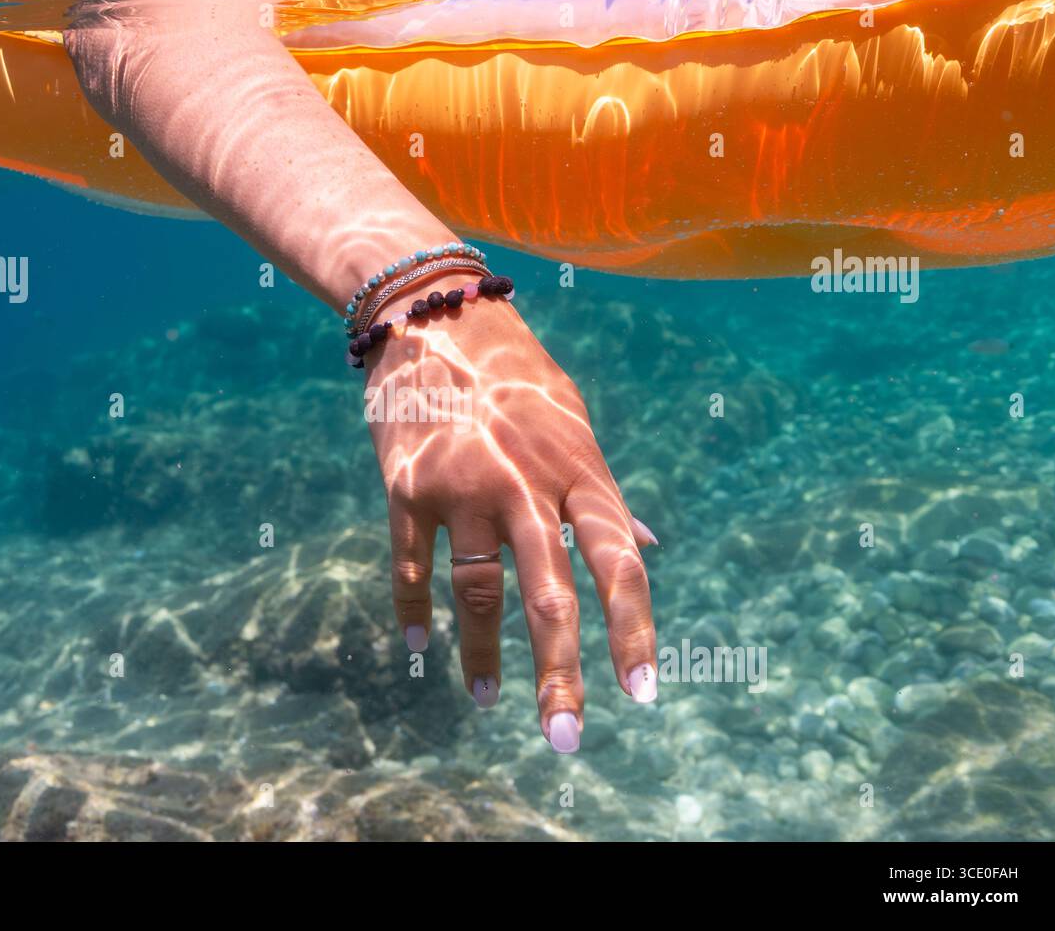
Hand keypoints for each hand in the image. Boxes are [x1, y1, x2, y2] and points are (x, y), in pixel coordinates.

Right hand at [364, 277, 658, 751]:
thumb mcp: (574, 421)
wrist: (431, 316)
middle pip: (549, 593)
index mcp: (577, 467)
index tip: (642, 693)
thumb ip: (606, 490)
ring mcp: (461, 485)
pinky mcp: (406, 487)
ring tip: (490, 699)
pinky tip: (420, 647)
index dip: (633, 630)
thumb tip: (647, 547)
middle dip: (561, 673)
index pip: (617, 561)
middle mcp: (524, 481)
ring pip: (475, 592)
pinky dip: (415, 610)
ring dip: (482, 655)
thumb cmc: (515, 375)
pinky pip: (410, 565)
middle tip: (566, 739)